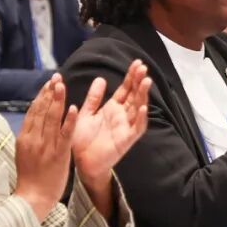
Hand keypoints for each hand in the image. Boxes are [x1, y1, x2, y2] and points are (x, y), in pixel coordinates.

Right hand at [13, 74, 77, 220]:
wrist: (32, 198)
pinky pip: (64, 134)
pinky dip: (68, 120)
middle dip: (49, 92)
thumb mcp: (24, 152)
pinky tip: (73, 108)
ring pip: (51, 118)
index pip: (33, 111)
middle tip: (56, 77)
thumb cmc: (30, 177)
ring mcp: (46, 146)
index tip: (48, 83)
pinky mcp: (59, 154)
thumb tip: (34, 119)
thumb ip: (30, 136)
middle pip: (42, 110)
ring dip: (57, 100)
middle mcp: (34, 138)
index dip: (41, 95)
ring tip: (62, 85)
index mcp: (25, 137)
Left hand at [71, 61, 150, 190]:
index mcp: (112, 108)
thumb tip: (101, 78)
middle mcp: (122, 116)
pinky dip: (140, 119)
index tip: (137, 63)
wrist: (80, 163)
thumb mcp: (85, 114)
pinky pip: (136, 129)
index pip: (125, 89)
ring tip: (146, 81)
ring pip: (138, 108)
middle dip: (139, 82)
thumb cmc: (82, 140)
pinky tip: (142, 108)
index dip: (131, 77)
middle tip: (143, 67)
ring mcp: (125, 128)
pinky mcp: (125, 140)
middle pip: (134, 96)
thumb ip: (93, 98)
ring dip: (143, 96)